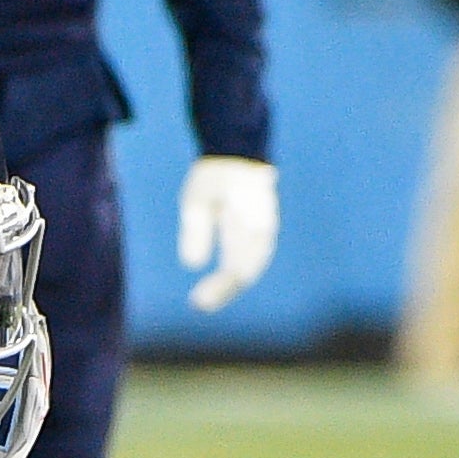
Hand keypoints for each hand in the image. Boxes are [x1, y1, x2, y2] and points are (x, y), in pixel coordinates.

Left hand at [178, 156, 278, 312]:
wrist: (238, 153)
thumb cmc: (213, 177)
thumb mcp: (196, 200)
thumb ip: (196, 230)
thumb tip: (193, 265)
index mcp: (246, 222)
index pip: (237, 266)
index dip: (219, 288)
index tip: (198, 300)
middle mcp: (261, 229)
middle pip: (246, 271)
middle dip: (224, 291)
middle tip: (199, 304)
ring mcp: (265, 229)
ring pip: (252, 267)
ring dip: (231, 285)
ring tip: (206, 299)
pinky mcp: (262, 230)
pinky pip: (254, 258)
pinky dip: (238, 273)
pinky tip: (222, 284)